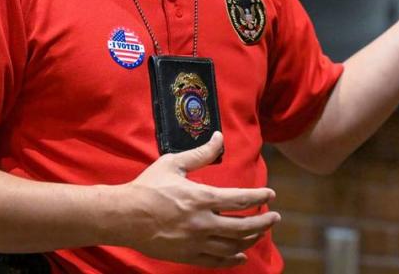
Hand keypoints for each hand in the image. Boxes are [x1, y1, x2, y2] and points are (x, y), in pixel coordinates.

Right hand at [113, 132, 279, 267]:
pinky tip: (240, 256)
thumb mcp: (174, 164)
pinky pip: (216, 261)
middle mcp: (202, 222)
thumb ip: (201, 153)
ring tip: (260, 233)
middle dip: (263, 223)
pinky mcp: (187, 255)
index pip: (240, 199)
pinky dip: (232, 259)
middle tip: (275, 218)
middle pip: (243, 226)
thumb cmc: (148, 187)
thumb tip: (219, 137)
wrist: (124, 216)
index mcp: (202, 198)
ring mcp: (195, 242)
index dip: (259, 197)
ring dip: (251, 240)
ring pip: (232, 245)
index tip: (271, 195)